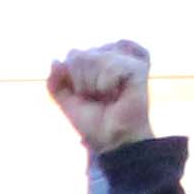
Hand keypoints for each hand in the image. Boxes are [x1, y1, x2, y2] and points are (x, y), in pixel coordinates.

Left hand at [47, 39, 153, 155]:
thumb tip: (55, 61)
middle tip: (98, 98)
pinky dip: (106, 84)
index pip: (73, 55)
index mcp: (99, 56)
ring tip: (108, 96)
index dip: (72, 80)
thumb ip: (55, 82)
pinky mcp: (138, 67)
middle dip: (80, 82)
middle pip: (78, 55)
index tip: (87, 96)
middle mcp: (114, 53)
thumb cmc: (94, 122)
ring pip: (92, 58)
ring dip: (93, 85)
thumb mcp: (66, 101)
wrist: (111, 140)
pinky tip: (118, 93)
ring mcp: (127, 58)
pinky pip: (109, 65)